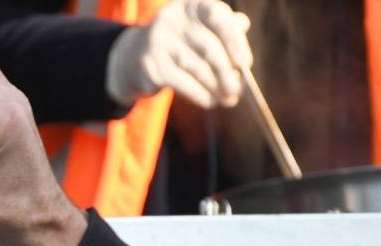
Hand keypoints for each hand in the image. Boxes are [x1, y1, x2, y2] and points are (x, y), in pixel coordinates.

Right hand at [106, 0, 251, 107]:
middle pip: (208, 48)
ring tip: (227, 98)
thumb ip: (224, 25)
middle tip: (238, 90)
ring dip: (215, 87)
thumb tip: (242, 26)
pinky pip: (181, 83)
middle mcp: (172, 19)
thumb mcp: (201, 27)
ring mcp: (158, 42)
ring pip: (196, 68)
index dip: (234, 40)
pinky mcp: (150, 65)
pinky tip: (209, 101)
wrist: (136, 54)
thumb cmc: (181, 42)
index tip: (244, 63)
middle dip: (227, 73)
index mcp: (191, 5)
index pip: (217, 16)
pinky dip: (199, 94)